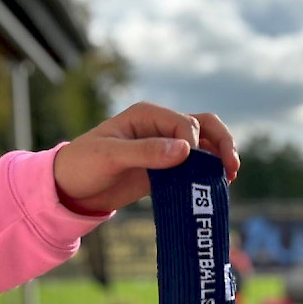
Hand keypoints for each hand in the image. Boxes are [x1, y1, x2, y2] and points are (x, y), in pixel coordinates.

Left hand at [53, 101, 239, 214]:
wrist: (70, 189)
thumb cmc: (83, 165)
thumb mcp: (111, 157)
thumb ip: (147, 152)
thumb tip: (185, 151)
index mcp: (147, 115)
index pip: (184, 123)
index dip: (192, 143)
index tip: (187, 165)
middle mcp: (160, 126)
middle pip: (203, 126)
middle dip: (221, 143)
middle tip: (231, 167)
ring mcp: (165, 147)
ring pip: (204, 145)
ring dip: (219, 157)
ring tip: (230, 177)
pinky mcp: (165, 168)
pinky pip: (194, 167)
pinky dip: (207, 173)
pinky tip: (216, 186)